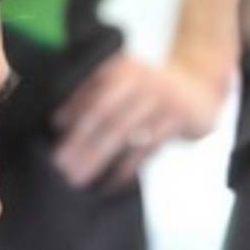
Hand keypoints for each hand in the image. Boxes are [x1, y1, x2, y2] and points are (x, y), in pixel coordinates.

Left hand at [52, 54, 225, 189]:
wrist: (198, 89)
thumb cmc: (145, 92)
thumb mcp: (119, 85)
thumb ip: (89, 98)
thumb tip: (57, 122)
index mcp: (120, 68)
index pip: (91, 88)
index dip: (72, 109)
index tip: (51, 130)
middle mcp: (140, 79)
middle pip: (104, 112)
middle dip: (79, 141)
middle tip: (59, 164)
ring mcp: (162, 98)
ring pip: (124, 132)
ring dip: (97, 157)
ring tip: (77, 178)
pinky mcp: (179, 119)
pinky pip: (148, 147)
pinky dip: (127, 167)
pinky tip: (110, 182)